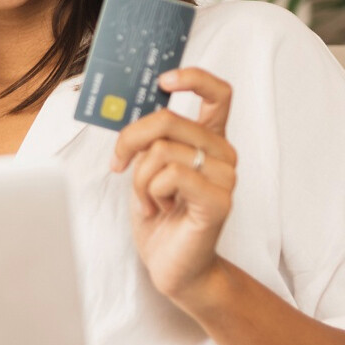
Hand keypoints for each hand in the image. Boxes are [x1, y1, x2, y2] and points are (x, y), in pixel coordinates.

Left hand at [108, 68, 236, 303]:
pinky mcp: (218, 201)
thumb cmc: (160, 216)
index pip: (218, 93)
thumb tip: (129, 115)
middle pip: (167, 119)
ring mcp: (225, 177)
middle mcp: (222, 153)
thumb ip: (149, 140)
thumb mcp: (147, 168)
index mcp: (209, 140)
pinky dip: (150, 193)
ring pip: (162, 151)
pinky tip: (157, 209)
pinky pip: (171, 175)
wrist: (172, 266)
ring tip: (148, 201)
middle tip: (119, 164)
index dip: (193, 78)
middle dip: (130, 140)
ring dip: (139, 179)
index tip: (164, 81)